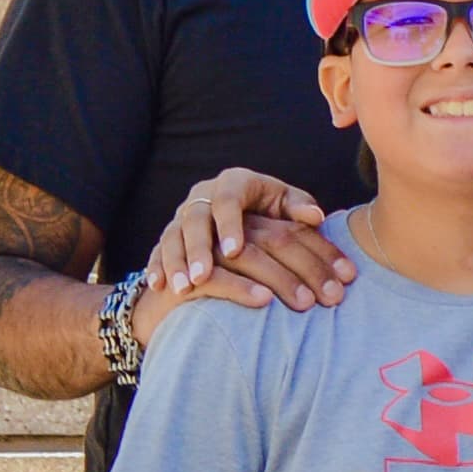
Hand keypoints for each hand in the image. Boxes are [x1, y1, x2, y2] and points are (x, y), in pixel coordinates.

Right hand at [141, 165, 349, 334]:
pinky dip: (158, 268)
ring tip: (183, 287)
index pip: (228, 199)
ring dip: (177, 262)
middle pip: (196, 220)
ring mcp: (183, 217)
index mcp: (235, 183)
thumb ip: (299, 210)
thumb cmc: (270, 215)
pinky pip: (157, 252)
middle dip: (198, 249)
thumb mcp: (284, 207)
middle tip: (202, 276)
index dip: (230, 225)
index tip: (234, 252)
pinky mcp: (169, 238)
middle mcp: (204, 196)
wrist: (238, 221)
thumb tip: (315, 216)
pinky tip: (159, 286)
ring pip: (172, 237)